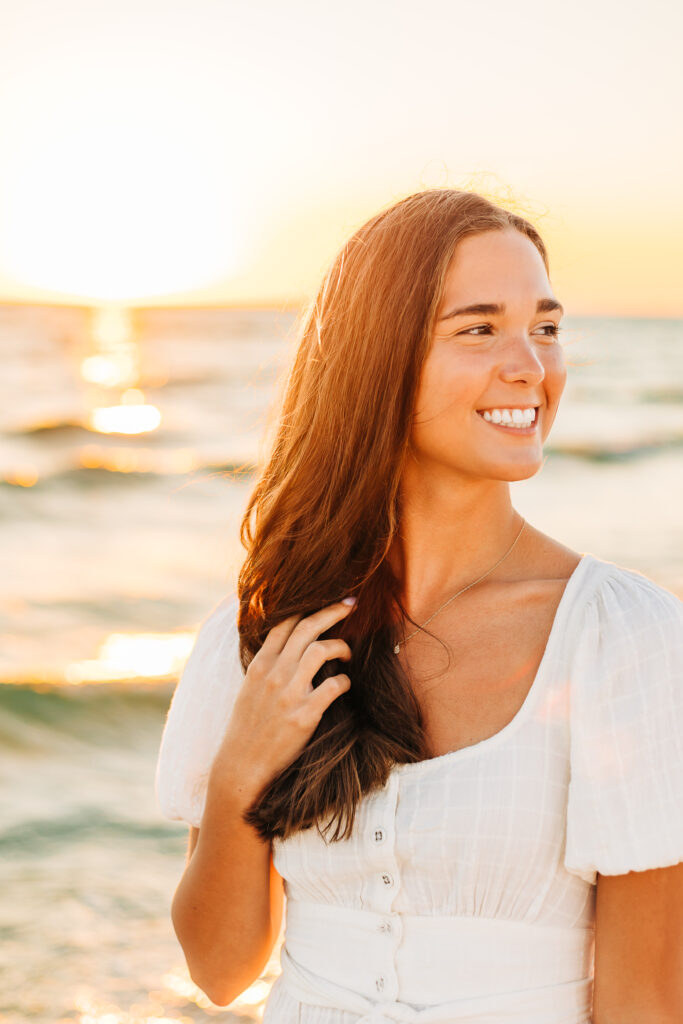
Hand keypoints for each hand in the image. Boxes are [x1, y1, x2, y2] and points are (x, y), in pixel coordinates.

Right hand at [209, 598, 355, 804]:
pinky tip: (343, 684)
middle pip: (308, 629)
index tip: (327, 601)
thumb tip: (290, 648)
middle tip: (352, 605)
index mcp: (260, 665)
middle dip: (333, 611)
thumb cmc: (248, 727)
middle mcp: (274, 674)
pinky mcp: (304, 715)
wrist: (242, 766)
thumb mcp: (250, 689)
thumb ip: (268, 666)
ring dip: (342, 646)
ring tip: (348, 654)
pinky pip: (334, 685)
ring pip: (322, 650)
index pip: (285, 623)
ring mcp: (289, 694)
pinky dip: (344, 680)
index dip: (309, 607)